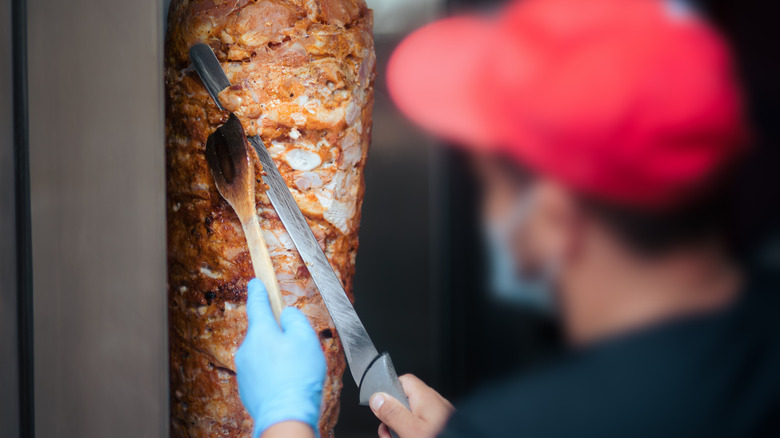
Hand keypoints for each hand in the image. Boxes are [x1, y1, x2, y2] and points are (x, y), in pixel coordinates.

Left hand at [235, 279, 325, 436]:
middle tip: (297, 347)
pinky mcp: (246, 387)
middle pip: (262, 331)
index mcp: (261, 332)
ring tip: (295, 370)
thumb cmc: (298, 378)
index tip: (255, 282)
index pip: (257, 303)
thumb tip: (287, 315)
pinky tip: (287, 382)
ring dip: (276, 356)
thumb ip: (295, 319)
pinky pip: (261, 371)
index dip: (258, 290)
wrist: (286, 415)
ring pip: (262, 352)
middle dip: (277, 334)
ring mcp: (244, 369)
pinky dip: (273, 373)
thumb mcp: (306, 338)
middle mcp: (247, 348)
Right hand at [369, 374, 453, 437]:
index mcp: (425, 397)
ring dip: (401, 430)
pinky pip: (423, 427)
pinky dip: (414, 435)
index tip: (379, 407)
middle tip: (388, 433)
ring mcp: (439, 417)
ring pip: (412, 418)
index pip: (403, 380)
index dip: (388, 391)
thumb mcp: (410, 430)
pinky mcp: (442, 427)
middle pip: (404, 402)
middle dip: (392, 419)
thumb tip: (377, 398)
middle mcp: (434, 403)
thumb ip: (392, 412)